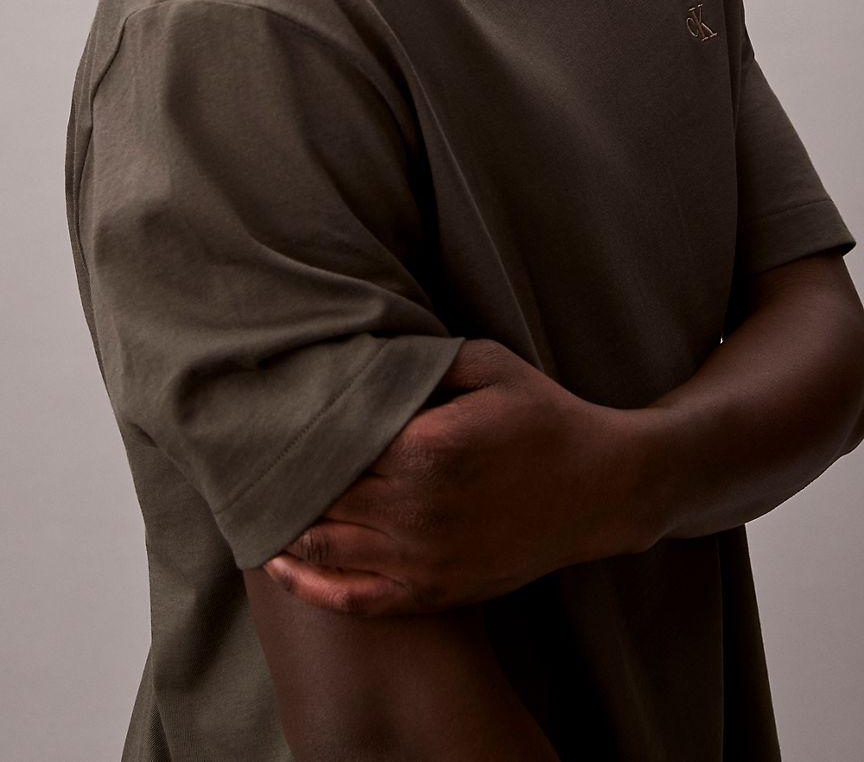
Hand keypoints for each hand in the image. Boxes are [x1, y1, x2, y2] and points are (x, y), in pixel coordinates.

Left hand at [264, 339, 661, 616]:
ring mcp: (425, 558)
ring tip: (253, 502)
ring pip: (326, 547)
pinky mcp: (436, 591)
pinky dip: (312, 585)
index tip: (266, 418)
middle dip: (282, 478)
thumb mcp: (490, 364)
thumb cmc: (543, 416)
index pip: (334, 443)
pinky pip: (357, 599)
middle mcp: (418, 509)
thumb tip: (363, 360)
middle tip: (246, 458)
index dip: (296, 432)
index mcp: (428, 447)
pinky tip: (282, 566)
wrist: (600, 488)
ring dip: (285, 527)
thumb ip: (424, 361)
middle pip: (322, 495)